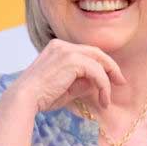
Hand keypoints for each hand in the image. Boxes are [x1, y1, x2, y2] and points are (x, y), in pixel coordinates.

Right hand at [9, 38, 125, 114]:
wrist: (25, 98)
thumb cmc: (41, 97)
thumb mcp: (65, 88)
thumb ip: (81, 83)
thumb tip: (96, 84)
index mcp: (58, 48)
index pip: (86, 53)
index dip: (101, 65)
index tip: (111, 79)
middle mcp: (62, 45)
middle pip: (96, 52)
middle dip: (111, 68)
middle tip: (121, 82)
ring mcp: (67, 50)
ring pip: (98, 62)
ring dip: (108, 81)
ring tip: (108, 99)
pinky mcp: (72, 60)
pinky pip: (97, 71)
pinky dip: (103, 86)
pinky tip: (104, 99)